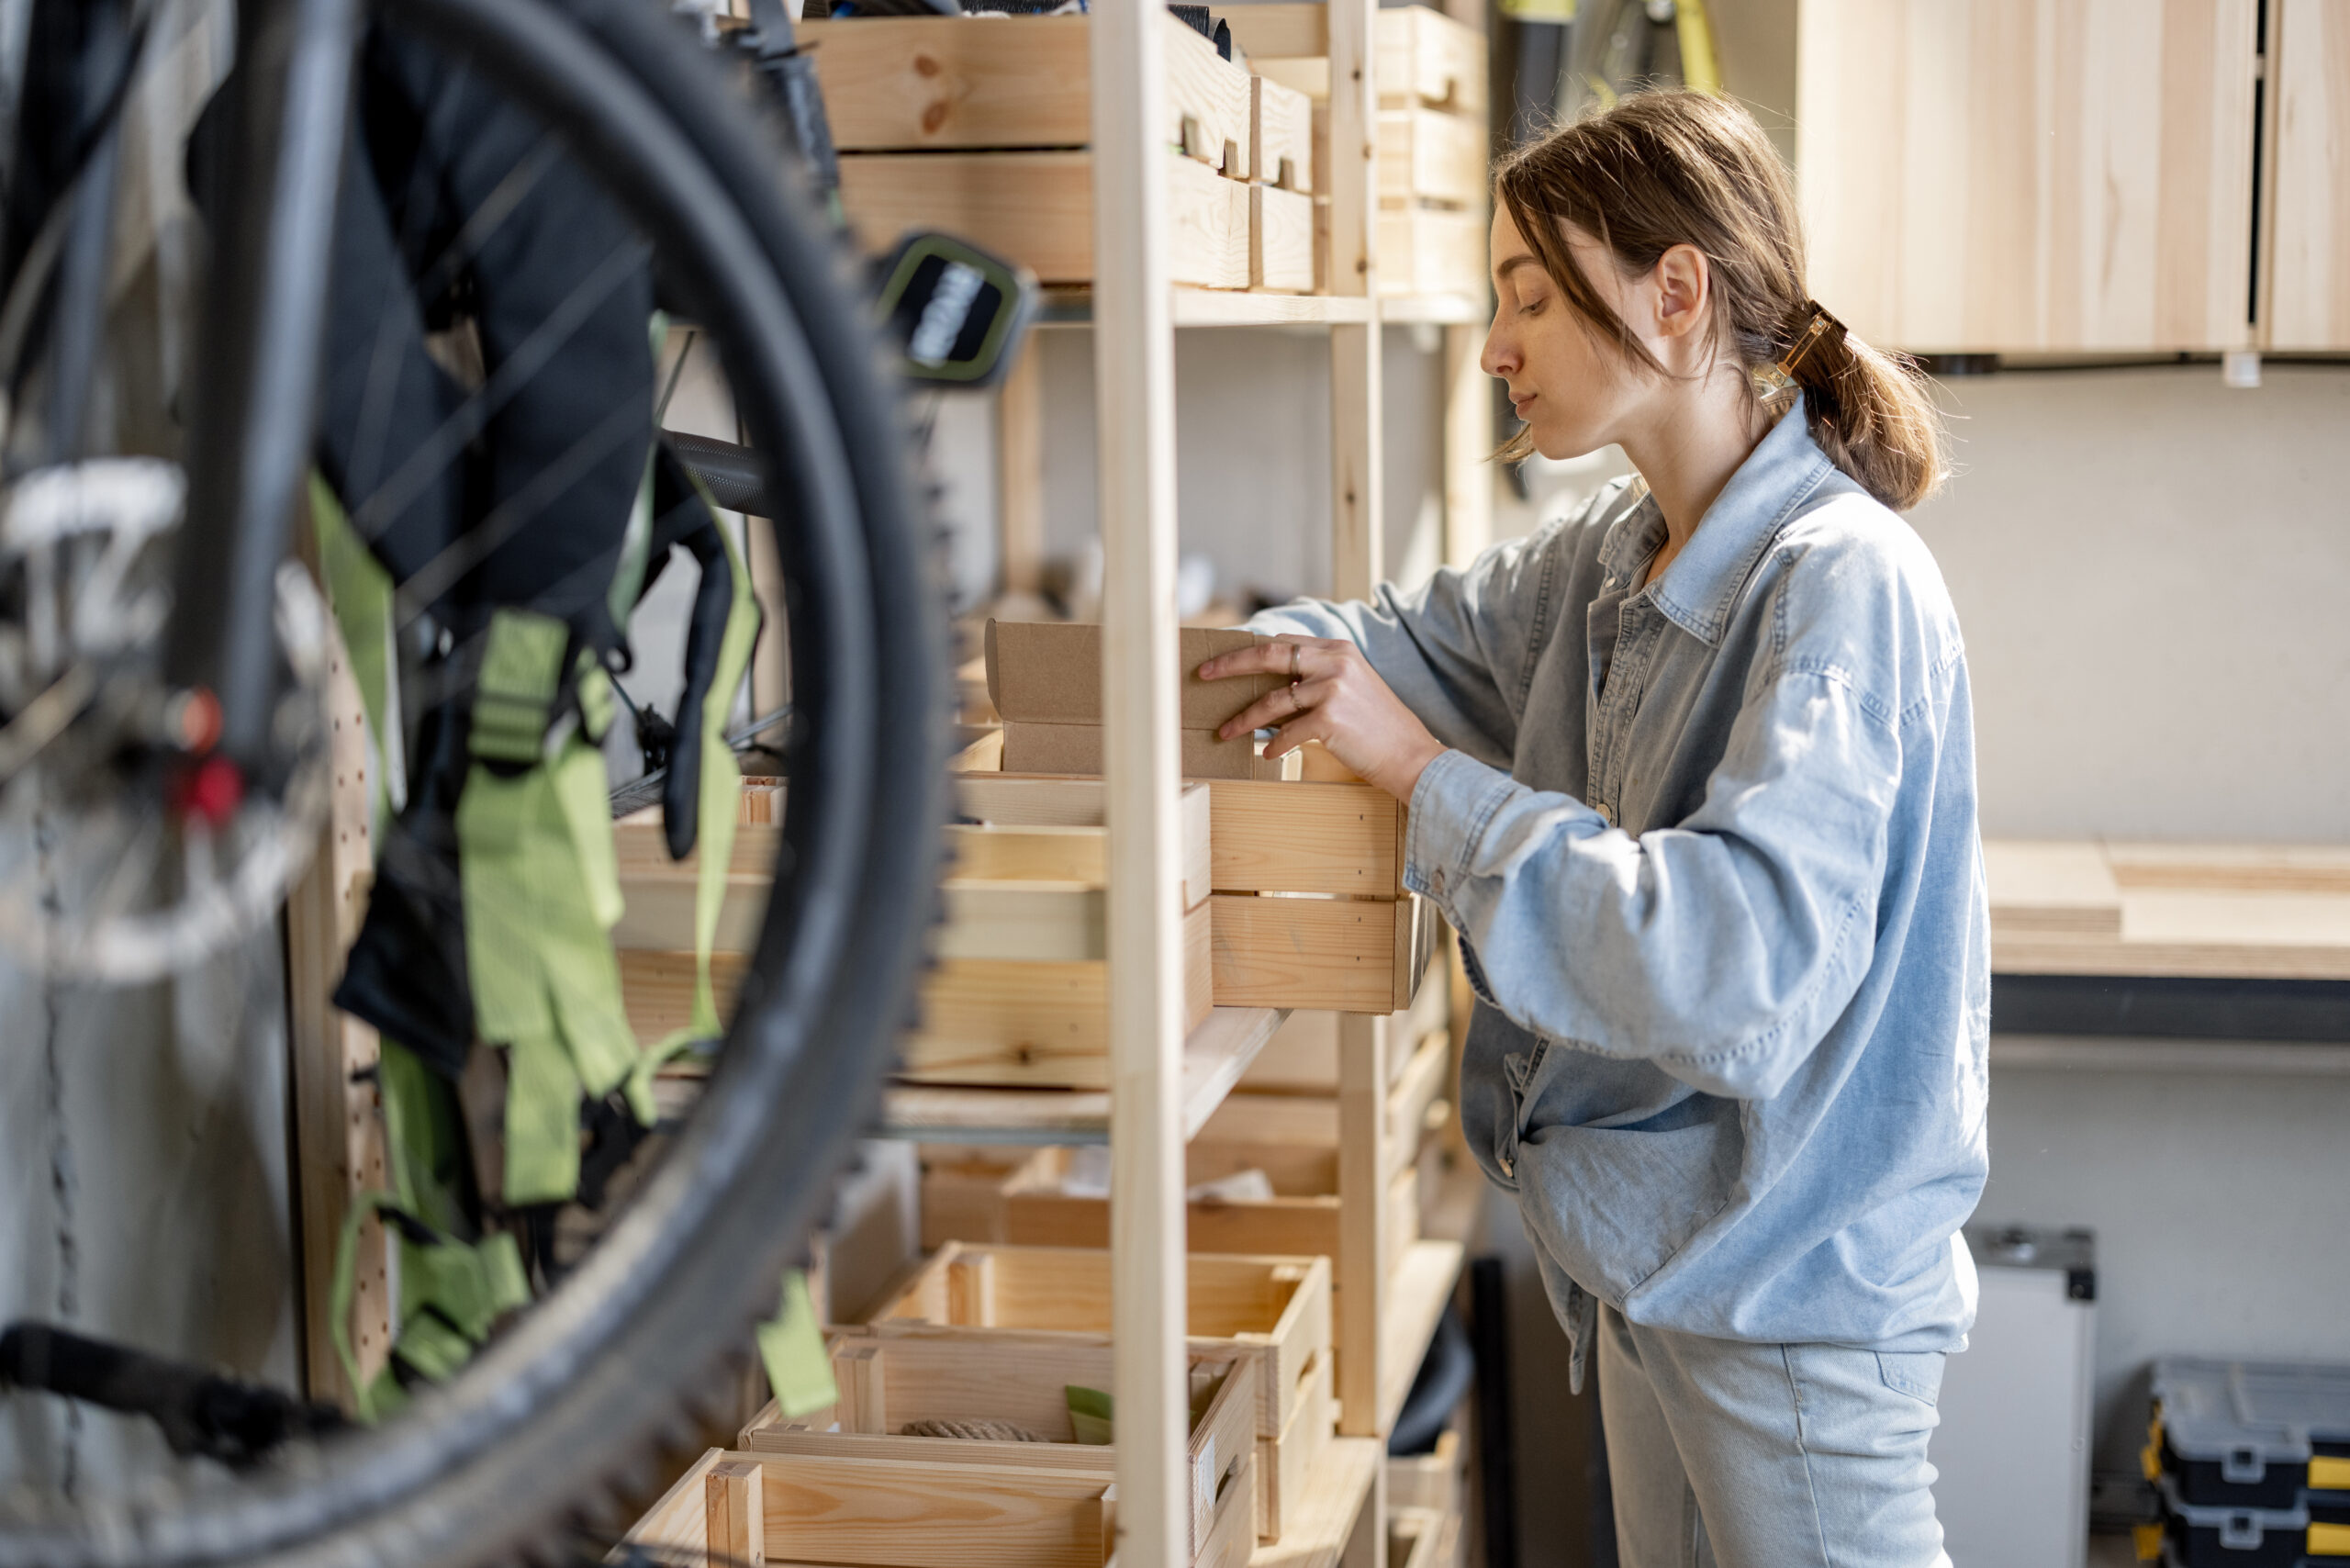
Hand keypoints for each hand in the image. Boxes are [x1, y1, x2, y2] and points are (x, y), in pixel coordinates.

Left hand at [1199, 635, 1446, 801]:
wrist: (1411, 755)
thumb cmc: (1378, 728)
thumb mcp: (1352, 689)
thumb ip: (1316, 681)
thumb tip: (1271, 692)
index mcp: (1339, 649)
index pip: (1284, 640)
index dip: (1250, 650)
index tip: (1225, 658)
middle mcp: (1335, 661)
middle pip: (1269, 654)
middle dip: (1230, 664)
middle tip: (1203, 674)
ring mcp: (1332, 687)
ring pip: (1272, 700)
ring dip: (1244, 718)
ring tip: (1224, 731)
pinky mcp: (1330, 717)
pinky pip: (1287, 732)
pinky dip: (1274, 745)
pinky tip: (1267, 755)